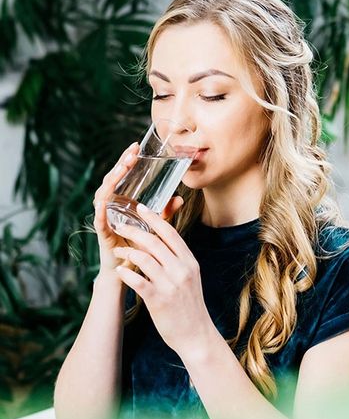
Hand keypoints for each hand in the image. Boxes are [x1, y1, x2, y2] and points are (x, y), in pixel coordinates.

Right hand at [93, 143, 183, 283]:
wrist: (127, 271)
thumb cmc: (139, 248)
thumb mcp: (155, 227)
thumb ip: (165, 213)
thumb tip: (180, 198)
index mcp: (122, 202)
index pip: (123, 176)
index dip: (127, 161)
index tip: (137, 146)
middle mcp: (110, 206)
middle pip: (112, 180)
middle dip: (121, 164)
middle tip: (132, 151)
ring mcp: (104, 217)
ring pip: (103, 194)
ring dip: (112, 179)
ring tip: (123, 167)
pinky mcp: (102, 231)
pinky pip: (99, 217)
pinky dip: (101, 208)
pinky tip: (104, 199)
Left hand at [111, 203, 212, 355]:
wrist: (196, 334)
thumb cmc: (190, 305)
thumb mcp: (191, 277)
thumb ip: (179, 260)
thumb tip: (162, 243)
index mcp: (190, 262)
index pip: (171, 233)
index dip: (154, 218)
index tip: (141, 208)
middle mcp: (182, 270)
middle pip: (155, 241)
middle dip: (134, 231)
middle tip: (121, 226)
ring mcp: (170, 285)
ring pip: (144, 258)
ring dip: (127, 251)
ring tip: (118, 250)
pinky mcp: (159, 300)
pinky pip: (138, 281)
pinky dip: (126, 273)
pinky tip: (119, 271)